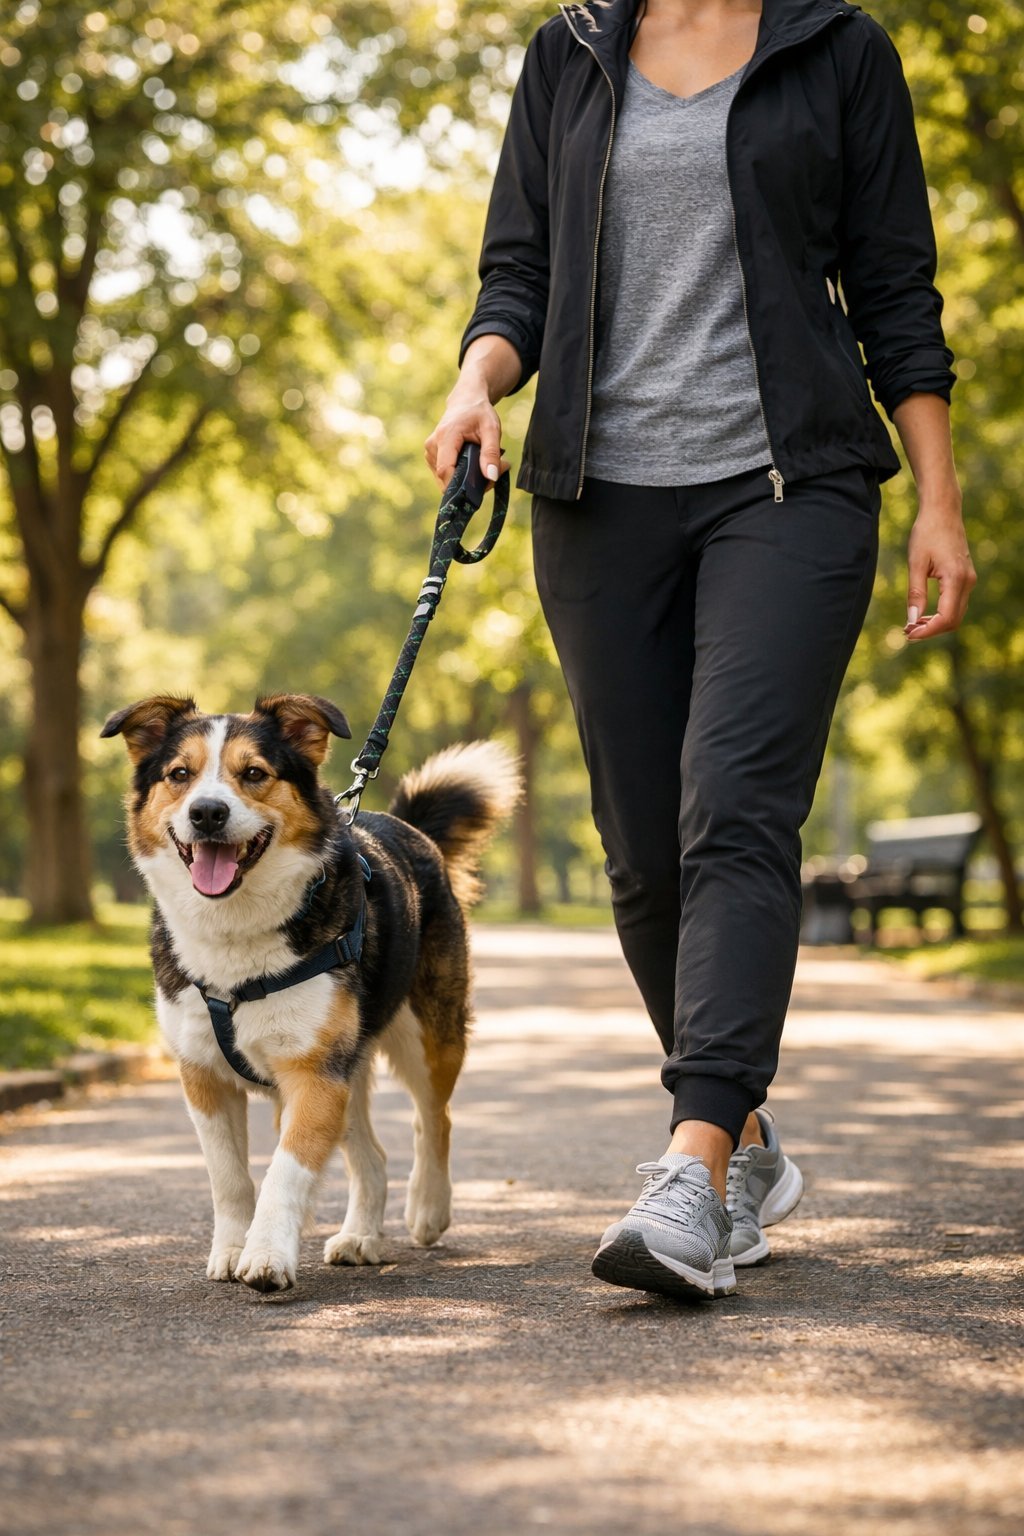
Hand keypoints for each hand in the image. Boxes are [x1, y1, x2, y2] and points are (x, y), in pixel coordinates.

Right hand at [425, 386, 508, 491]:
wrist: (465, 402)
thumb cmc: (479, 413)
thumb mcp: (491, 429)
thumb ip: (491, 453)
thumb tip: (491, 476)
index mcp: (445, 437)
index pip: (445, 471)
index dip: (461, 485)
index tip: (484, 486)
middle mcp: (432, 446)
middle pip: (447, 478)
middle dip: (470, 483)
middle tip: (494, 470)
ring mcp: (429, 453)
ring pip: (445, 480)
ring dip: (466, 480)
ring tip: (485, 465)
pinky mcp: (431, 458)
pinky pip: (445, 475)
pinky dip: (460, 476)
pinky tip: (473, 465)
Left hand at [904, 491, 976, 641]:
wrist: (943, 512)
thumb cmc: (927, 533)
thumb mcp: (916, 563)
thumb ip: (915, 593)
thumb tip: (912, 620)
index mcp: (956, 579)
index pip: (946, 618)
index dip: (928, 631)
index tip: (908, 634)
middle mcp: (968, 582)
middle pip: (953, 620)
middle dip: (931, 630)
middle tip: (907, 633)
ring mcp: (969, 580)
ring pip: (956, 614)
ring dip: (936, 624)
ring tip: (912, 625)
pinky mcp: (965, 578)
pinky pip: (956, 604)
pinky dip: (941, 614)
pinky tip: (924, 615)